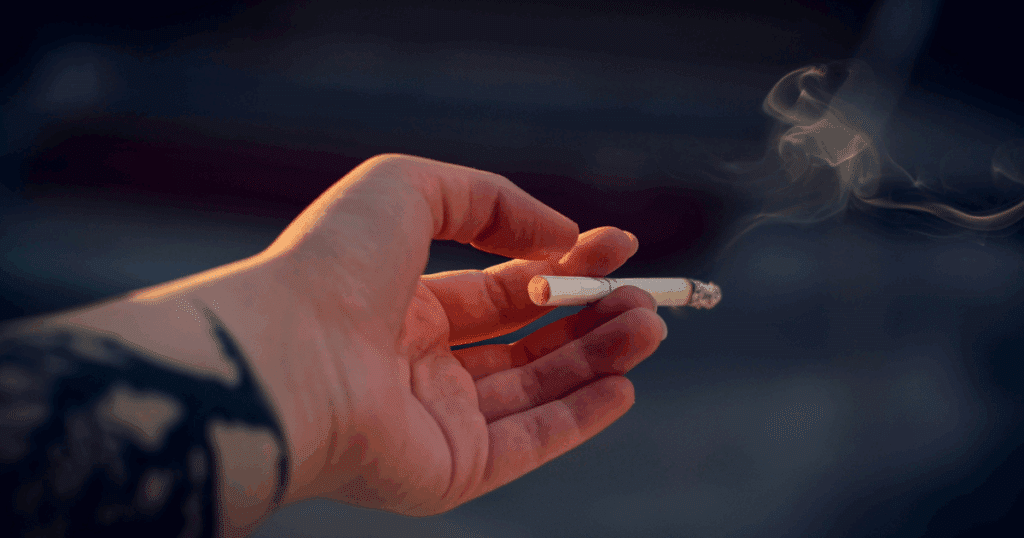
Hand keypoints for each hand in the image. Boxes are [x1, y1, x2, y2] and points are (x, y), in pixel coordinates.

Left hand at [249, 154, 668, 514]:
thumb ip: (491, 200)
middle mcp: (422, 366)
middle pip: (529, 342)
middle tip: (649, 296)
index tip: (621, 245)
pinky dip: (581, 417)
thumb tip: (560, 235)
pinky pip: (529, 443)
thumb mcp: (410, 188)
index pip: (505, 289)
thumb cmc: (334, 264)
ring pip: (537, 391)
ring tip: (652, 326)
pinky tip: (625, 385)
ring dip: (599, 359)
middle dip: (592, 316)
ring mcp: (436, 421)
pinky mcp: (450, 471)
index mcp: (406, 306)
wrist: (286, 355)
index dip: (564, 264)